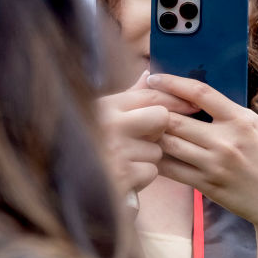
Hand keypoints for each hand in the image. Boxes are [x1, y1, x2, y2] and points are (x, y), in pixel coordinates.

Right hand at [97, 70, 197, 194]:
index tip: (193, 106)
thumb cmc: (89, 145)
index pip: (151, 95)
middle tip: (146, 139)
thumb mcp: (103, 115)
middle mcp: (110, 124)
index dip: (176, 99)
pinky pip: (151, 171)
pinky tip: (125, 177)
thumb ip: (129, 96)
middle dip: (159, 130)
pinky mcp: (121, 175)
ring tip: (126, 160)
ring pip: (157, 148)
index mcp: (106, 106)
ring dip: (148, 157)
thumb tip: (149, 72)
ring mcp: (116, 150)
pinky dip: (142, 176)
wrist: (63, 184)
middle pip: (161, 118)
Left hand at [146, 73, 257, 235]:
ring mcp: (215, 165)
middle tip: (138, 104)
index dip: (172, 82)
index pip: (199, 92)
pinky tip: (151, 152)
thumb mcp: (256, 125)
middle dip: (154, 110)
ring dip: (152, 135)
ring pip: (170, 144)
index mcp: (240, 120)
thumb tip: (193, 95)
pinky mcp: (207, 185)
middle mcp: (226, 141)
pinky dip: (158, 159)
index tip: (154, 77)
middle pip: (176, 119)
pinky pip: (173, 170)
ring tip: (141, 127)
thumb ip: (227, 111)